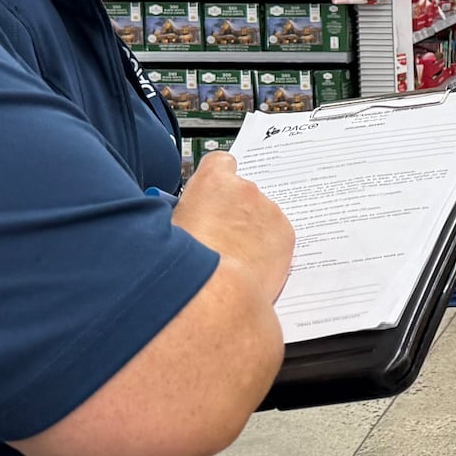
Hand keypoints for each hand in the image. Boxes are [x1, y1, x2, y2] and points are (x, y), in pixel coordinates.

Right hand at [171, 151, 294, 300]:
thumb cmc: (186, 263)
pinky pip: (276, 236)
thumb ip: (183, 212)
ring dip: (251, 231)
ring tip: (233, 258)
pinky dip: (267, 247)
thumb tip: (185, 216)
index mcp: (213, 180)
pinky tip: (250, 266)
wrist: (215, 294)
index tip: (213, 195)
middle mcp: (245, 189)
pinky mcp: (286, 235)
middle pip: (242, 193)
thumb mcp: (169, 227)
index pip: (220, 161)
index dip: (217, 179)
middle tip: (219, 238)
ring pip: (261, 216)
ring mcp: (270, 212)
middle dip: (234, 212)